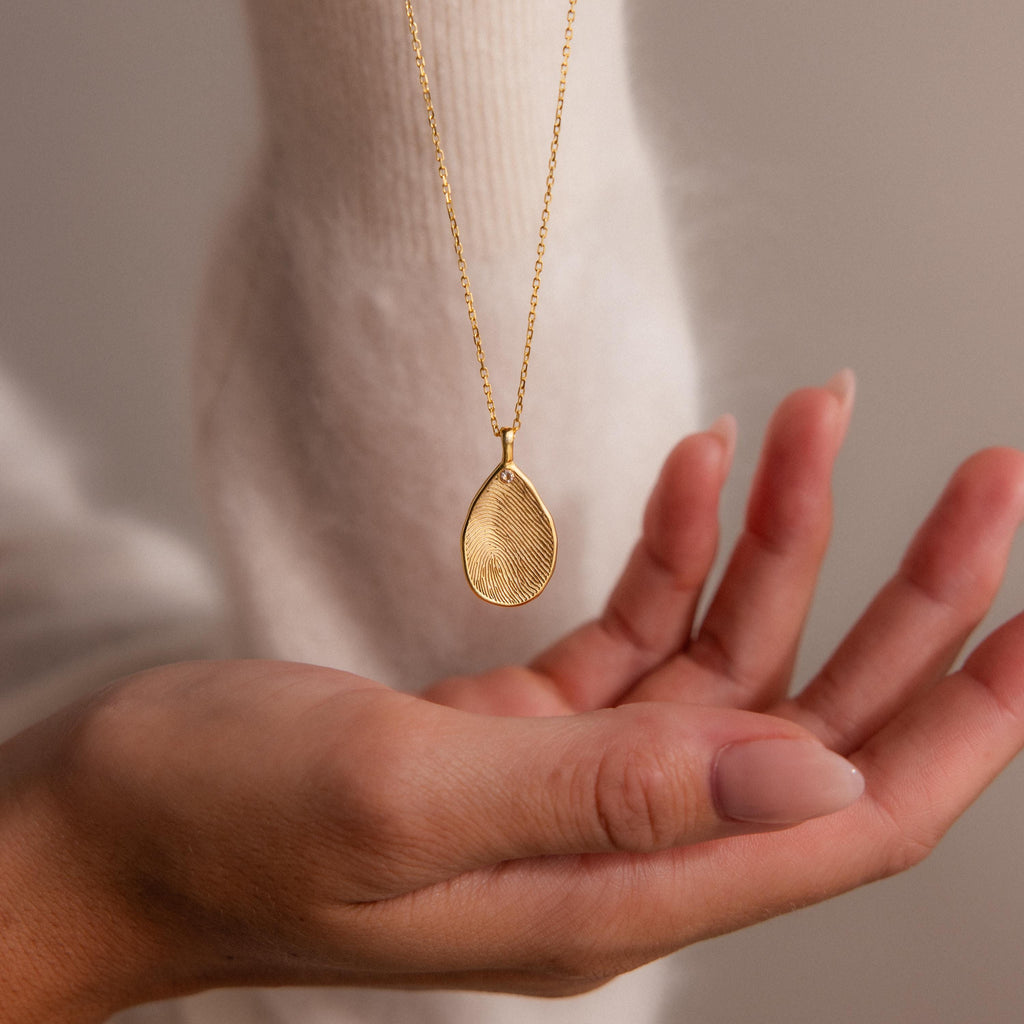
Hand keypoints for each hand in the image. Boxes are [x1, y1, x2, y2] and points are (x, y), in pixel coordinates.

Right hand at [4, 375, 1023, 1020]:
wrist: (110, 816)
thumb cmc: (224, 820)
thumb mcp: (406, 797)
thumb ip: (613, 797)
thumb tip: (820, 786)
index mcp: (614, 888)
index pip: (848, 818)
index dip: (964, 727)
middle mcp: (618, 839)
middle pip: (816, 721)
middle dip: (910, 602)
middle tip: (985, 482)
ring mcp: (576, 776)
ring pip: (732, 655)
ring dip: (781, 536)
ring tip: (815, 416)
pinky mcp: (526, 723)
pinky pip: (642, 629)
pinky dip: (677, 547)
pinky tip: (700, 470)